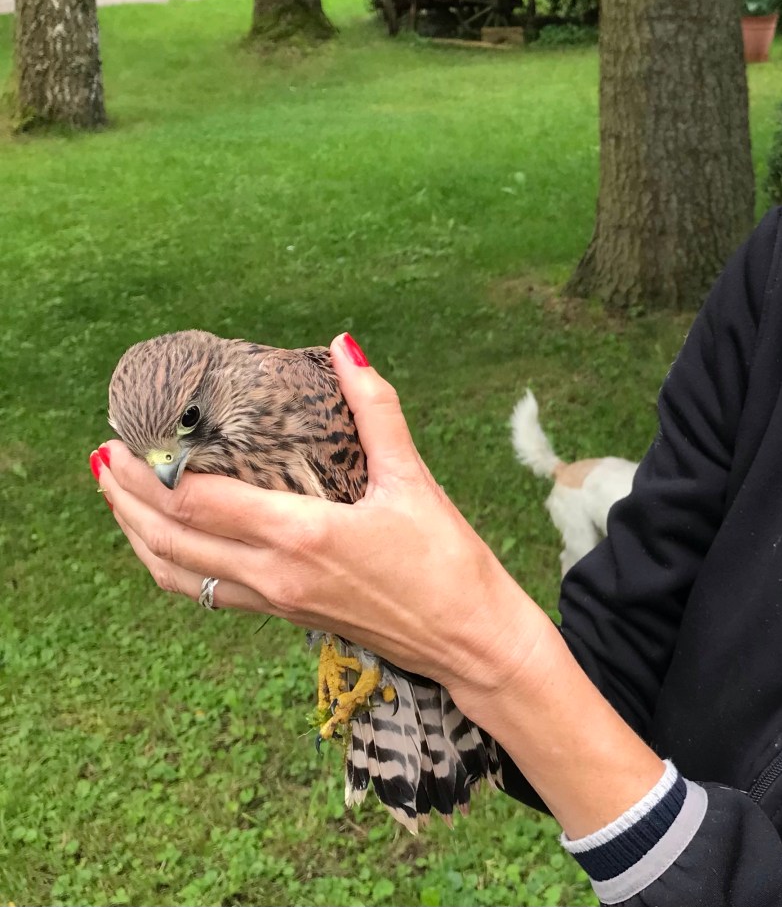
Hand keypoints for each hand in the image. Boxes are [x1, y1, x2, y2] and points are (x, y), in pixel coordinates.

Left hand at [92, 333, 547, 710]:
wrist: (468, 642)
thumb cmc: (448, 564)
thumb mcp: (414, 480)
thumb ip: (376, 411)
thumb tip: (345, 349)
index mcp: (303, 537)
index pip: (199, 501)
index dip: (151, 468)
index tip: (128, 432)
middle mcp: (275, 575)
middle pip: (170, 537)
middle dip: (125, 496)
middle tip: (103, 453)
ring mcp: (275, 602)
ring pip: (177, 572)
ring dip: (137, 533)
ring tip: (116, 495)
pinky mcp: (285, 615)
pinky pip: (204, 592)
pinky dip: (169, 564)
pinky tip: (167, 542)